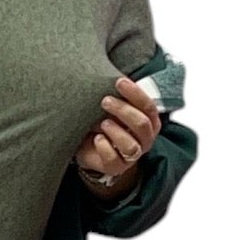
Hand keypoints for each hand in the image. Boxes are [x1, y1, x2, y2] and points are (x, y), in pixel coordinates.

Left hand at [74, 75, 160, 194]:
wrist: (90, 148)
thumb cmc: (105, 122)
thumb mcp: (113, 107)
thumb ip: (118, 94)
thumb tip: (112, 72)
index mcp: (149, 121)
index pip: (148, 106)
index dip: (135, 93)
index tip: (118, 82)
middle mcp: (145, 139)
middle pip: (142, 124)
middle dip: (123, 110)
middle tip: (104, 101)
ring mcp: (132, 156)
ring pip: (131, 145)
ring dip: (116, 131)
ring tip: (102, 123)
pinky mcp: (117, 167)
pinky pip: (113, 159)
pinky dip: (104, 147)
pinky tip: (97, 139)